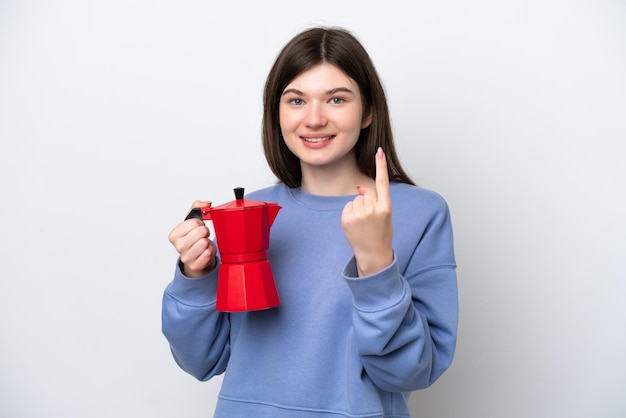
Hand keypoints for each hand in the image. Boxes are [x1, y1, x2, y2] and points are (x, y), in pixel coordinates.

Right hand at [168, 200, 217, 277]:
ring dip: (208, 243)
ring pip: (205, 243)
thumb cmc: (193, 238)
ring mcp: (186, 257)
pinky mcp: (195, 265)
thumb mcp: (191, 221)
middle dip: (205, 232)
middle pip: (201, 232)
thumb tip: (206, 204)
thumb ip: (198, 207)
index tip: (197, 227)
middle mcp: (178, 246)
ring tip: (203, 244)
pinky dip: (210, 252)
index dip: (200, 223)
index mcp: (174, 235)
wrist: (195, 257)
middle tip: (202, 236)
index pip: (194, 222)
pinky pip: (208, 254)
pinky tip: (205, 252)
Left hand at [341, 147, 393, 276]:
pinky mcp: (346, 219)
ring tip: (364, 223)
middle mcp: (373, 210)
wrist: (373, 254)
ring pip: (357, 198)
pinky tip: (356, 224)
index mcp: (386, 208)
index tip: (379, 151)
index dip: (381, 166)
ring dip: (359, 206)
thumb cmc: (381, 233)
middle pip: (367, 191)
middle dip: (368, 200)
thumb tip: (359, 187)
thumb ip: (375, 199)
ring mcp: (359, 215)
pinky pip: (348, 206)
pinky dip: (351, 212)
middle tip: (372, 218)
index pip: (382, 182)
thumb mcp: (384, 215)